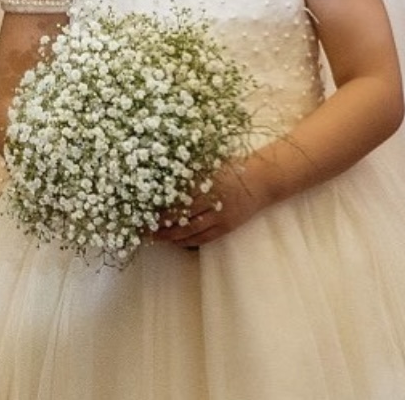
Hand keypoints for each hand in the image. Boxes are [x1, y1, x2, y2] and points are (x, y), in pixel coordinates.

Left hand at [150, 163, 265, 248]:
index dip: (160, 207)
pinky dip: (188, 241)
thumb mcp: (209, 163)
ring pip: (191, 231)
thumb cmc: (232, 166)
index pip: (177, 199)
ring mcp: (221, 217)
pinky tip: (175, 241)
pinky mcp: (227, 227)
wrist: (262, 179)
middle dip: (160, 224)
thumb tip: (161, 173)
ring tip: (155, 236)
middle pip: (181, 217)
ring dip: (171, 235)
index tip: (144, 209)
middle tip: (143, 227)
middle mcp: (212, 202)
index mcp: (206, 183)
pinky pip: (204, 238)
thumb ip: (189, 170)